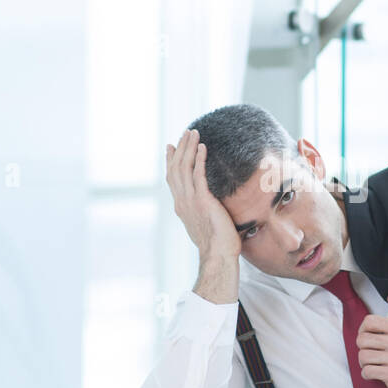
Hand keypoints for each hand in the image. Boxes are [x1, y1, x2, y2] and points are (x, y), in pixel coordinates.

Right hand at [165, 128, 241, 259]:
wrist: (217, 255)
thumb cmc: (216, 244)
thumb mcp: (203, 224)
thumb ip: (201, 212)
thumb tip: (206, 207)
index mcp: (181, 206)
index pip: (172, 178)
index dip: (170, 161)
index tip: (171, 147)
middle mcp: (182, 201)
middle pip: (176, 168)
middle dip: (180, 148)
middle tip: (185, 132)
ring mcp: (190, 200)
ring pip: (184, 168)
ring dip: (189, 148)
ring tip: (194, 133)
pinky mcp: (202, 200)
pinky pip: (198, 175)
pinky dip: (199, 159)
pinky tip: (203, 147)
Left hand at [356, 295, 387, 387]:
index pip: (369, 321)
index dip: (363, 329)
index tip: (367, 336)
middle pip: (362, 340)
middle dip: (362, 348)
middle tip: (369, 352)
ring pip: (363, 356)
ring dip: (364, 362)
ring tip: (372, 363)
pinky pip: (367, 371)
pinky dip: (367, 373)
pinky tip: (374, 372)